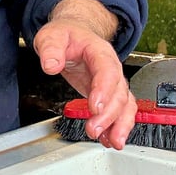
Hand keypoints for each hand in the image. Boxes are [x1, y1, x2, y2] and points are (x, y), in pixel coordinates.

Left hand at [33, 18, 136, 149]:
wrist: (75, 32)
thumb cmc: (66, 34)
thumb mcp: (52, 36)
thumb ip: (51, 49)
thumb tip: (50, 65)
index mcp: (100, 52)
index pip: (107, 70)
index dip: (104, 89)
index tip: (95, 106)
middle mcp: (111, 68)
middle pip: (118, 93)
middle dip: (109, 114)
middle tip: (94, 129)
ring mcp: (112, 82)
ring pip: (125, 105)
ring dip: (120, 125)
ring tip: (111, 141)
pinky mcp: (107, 93)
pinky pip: (119, 111)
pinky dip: (116, 126)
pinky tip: (109, 139)